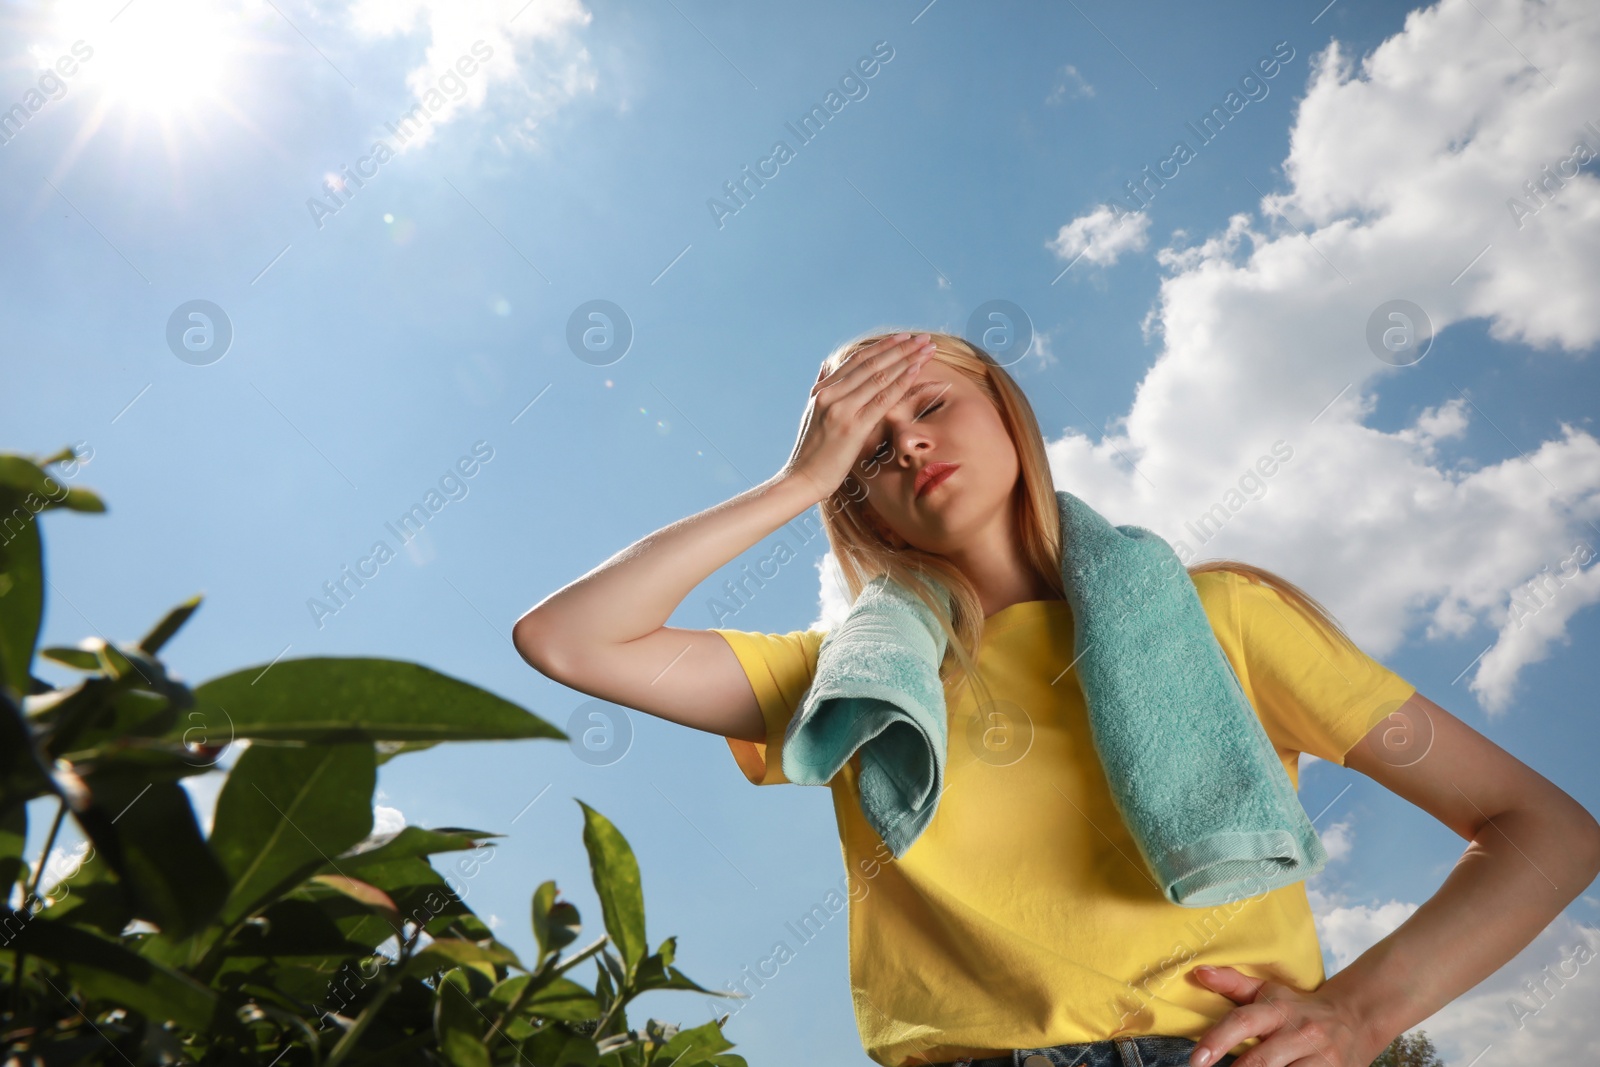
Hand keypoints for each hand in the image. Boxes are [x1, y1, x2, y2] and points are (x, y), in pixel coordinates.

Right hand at [778, 332, 936, 503]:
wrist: (803, 478)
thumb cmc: (812, 452)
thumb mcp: (811, 415)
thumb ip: (822, 390)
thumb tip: (825, 368)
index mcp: (823, 391)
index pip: (857, 361)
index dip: (883, 347)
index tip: (904, 338)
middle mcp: (831, 395)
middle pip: (871, 364)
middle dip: (901, 349)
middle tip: (923, 338)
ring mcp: (841, 409)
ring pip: (879, 377)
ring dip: (907, 360)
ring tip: (927, 349)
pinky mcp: (852, 427)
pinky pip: (882, 400)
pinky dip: (900, 383)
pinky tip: (915, 371)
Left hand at [1187, 965, 1382, 1066]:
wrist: (1355, 1017)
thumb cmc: (1299, 1007)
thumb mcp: (1269, 992)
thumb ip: (1233, 984)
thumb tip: (1199, 972)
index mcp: (1277, 1009)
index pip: (1242, 1022)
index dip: (1217, 1041)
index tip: (1196, 1061)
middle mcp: (1299, 1032)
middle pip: (1261, 1060)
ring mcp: (1319, 1057)